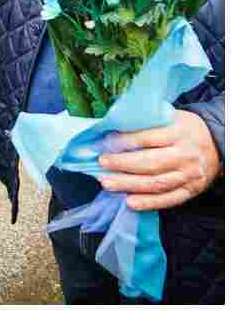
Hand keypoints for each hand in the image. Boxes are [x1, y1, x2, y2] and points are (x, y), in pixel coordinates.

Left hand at [98, 110, 221, 210]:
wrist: (216, 142)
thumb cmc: (183, 128)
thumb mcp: (169, 117)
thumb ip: (145, 123)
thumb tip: (112, 127)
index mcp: (179, 132)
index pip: (148, 137)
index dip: (124, 141)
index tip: (104, 143)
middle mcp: (185, 154)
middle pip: (151, 163)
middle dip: (122, 164)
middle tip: (102, 163)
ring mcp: (190, 175)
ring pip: (157, 183)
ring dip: (129, 185)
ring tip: (107, 183)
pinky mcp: (192, 190)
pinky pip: (169, 199)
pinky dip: (149, 202)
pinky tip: (130, 202)